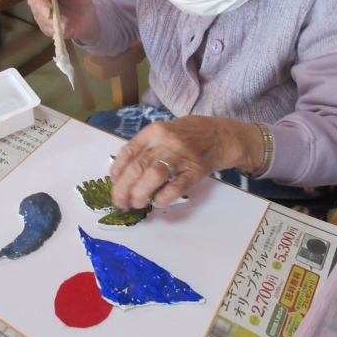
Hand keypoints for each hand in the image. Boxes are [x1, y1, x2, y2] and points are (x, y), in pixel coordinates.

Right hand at [27, 0, 100, 44]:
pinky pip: (48, 30)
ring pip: (40, 17)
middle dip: (40, 5)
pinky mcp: (47, 28)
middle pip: (34, 0)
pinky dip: (57, 29)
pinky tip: (66, 29)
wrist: (87, 19)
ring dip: (51, 20)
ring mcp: (42, 15)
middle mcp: (41, 0)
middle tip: (50, 10)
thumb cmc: (78, 0)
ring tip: (65, 22)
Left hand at [109, 116, 264, 209]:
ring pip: (153, 176)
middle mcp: (166, 141)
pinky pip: (175, 187)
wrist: (221, 135)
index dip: (116, 172)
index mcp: (154, 131)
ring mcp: (181, 155)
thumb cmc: (189, 135)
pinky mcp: (195, 170)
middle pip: (136, 167)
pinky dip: (163, 198)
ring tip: (136, 204)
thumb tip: (123, 174)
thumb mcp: (164, 132)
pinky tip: (158, 202)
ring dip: (140, 194)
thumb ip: (145, 147)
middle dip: (123, 190)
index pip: (127, 152)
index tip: (114, 185)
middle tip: (120, 203)